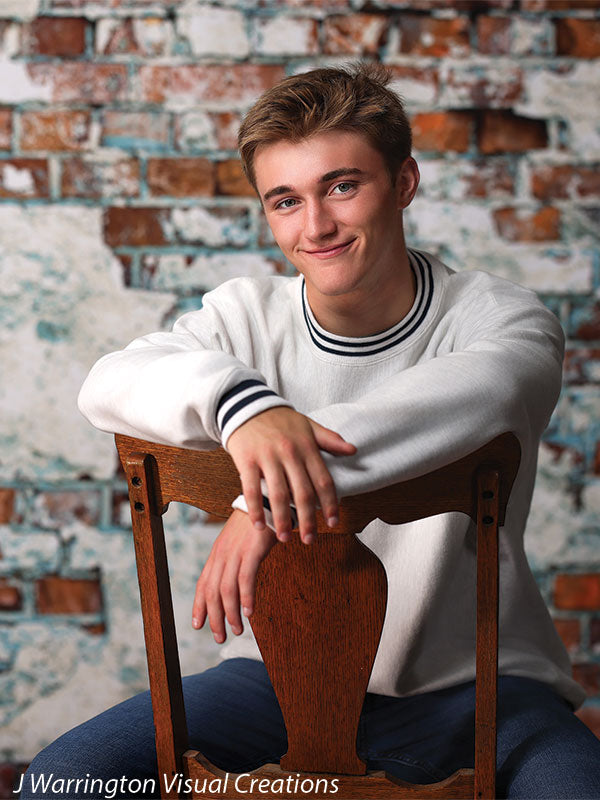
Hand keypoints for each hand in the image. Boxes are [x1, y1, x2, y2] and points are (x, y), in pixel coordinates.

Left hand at [192, 509, 276, 642]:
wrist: (267, 498)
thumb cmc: (256, 522)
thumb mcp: (239, 541)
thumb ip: (234, 559)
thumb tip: (235, 580)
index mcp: (217, 552)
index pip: (203, 583)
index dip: (199, 606)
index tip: (198, 625)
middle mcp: (222, 554)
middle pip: (212, 592)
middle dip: (214, 618)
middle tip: (220, 637)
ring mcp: (236, 552)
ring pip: (226, 589)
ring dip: (231, 614)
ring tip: (237, 631)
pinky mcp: (252, 550)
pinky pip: (245, 578)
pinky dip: (246, 598)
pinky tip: (249, 613)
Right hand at [226, 407, 355, 543]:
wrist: (247, 405)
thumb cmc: (280, 420)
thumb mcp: (308, 425)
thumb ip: (330, 439)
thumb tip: (353, 450)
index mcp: (307, 447)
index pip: (323, 480)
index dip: (330, 503)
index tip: (333, 522)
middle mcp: (289, 453)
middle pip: (302, 493)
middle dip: (308, 520)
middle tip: (310, 540)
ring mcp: (267, 457)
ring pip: (278, 495)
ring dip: (282, 520)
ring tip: (285, 538)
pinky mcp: (247, 460)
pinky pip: (252, 490)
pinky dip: (256, 510)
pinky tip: (260, 526)